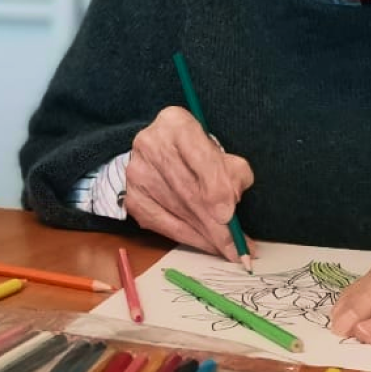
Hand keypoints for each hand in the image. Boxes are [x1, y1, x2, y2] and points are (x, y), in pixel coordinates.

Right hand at [122, 106, 254, 264]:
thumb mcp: (220, 152)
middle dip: (216, 225)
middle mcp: (150, 143)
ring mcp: (136, 171)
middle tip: (239, 248)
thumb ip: (233, 173)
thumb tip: (229, 207)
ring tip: (227, 249)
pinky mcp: (131, 195)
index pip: (200, 156)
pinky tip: (204, 244)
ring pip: (176, 210)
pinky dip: (187, 238)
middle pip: (188, 190)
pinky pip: (161, 224)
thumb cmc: (197, 154)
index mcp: (176, 123)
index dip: (216, 188)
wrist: (159, 152)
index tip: (230, 215)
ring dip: (205, 235)